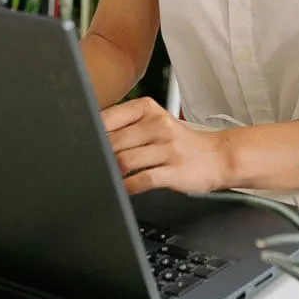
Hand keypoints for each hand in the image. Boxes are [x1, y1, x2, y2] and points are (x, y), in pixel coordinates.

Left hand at [102, 97, 230, 195]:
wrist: (218, 156)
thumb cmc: (179, 143)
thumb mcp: (155, 123)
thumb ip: (125, 126)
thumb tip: (90, 136)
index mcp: (148, 109)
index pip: (108, 117)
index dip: (90, 133)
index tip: (81, 144)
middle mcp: (158, 125)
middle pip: (113, 141)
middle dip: (99, 156)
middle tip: (90, 165)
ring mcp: (167, 148)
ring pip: (125, 160)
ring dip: (111, 172)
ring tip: (106, 177)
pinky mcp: (174, 170)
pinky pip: (142, 180)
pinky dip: (127, 187)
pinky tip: (123, 189)